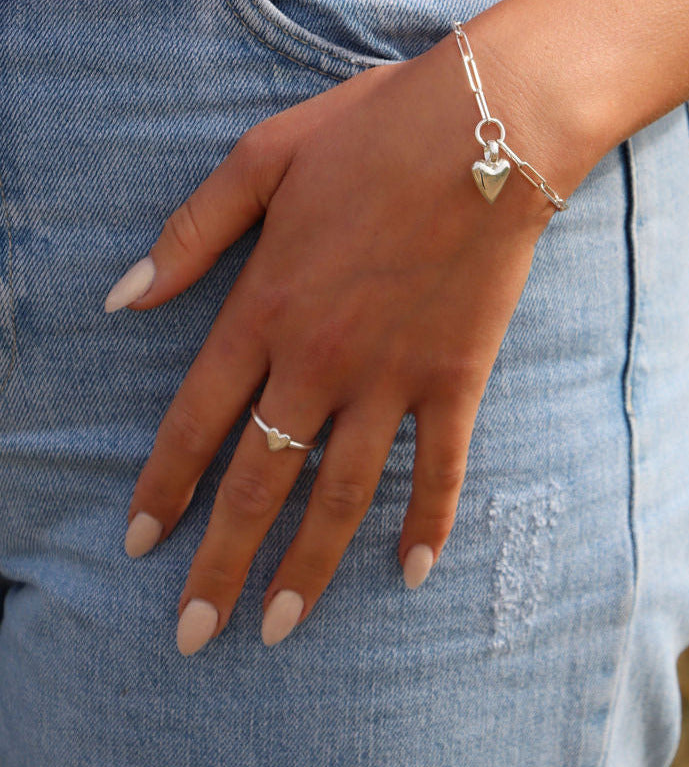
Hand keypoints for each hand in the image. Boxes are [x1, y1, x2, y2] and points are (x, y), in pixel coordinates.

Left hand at [105, 35, 557, 654]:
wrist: (489, 131)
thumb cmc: (371, 134)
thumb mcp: (260, 160)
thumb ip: (189, 236)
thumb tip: (121, 298)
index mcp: (265, 308)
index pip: (197, 420)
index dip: (163, 489)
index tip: (140, 545)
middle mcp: (321, 360)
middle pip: (260, 480)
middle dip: (220, 563)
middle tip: (195, 635)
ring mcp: (393, 378)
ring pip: (342, 493)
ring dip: (309, 566)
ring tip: (281, 627)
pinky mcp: (457, 380)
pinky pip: (442, 468)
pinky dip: (428, 522)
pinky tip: (411, 573)